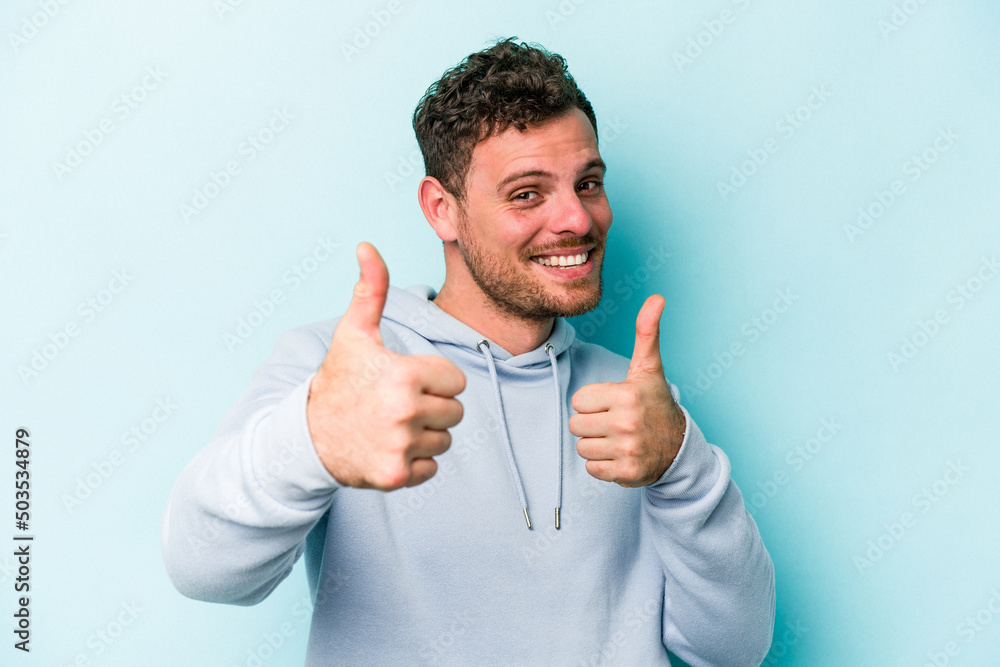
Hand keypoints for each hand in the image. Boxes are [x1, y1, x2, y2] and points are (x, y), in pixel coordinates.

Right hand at [307, 242, 465, 490]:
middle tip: (397, 405)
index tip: (406, 381)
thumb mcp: (354, 333)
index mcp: (405, 374)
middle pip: (455, 412)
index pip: (456, 381)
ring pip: (445, 440)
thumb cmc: (338, 381)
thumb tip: (367, 246)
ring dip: (425, 436)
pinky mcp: (396, 476)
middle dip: (433, 408)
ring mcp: (401, 446)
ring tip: (392, 426)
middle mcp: (405, 411)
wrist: (305, 436)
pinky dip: (415, 463)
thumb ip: (371, 290)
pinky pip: (432, 468)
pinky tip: (389, 448)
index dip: (434, 380)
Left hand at [569, 295, 685, 486]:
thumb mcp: (649, 368)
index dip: (592, 402)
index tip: (614, 402)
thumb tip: (657, 297)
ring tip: (618, 438)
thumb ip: (647, 332)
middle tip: (615, 422)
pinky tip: (621, 455)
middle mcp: (626, 423)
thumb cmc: (656, 403)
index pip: (578, 400)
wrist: (679, 447)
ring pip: (582, 448)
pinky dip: (603, 466)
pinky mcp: (627, 473)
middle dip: (591, 424)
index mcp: (626, 395)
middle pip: (575, 425)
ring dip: (596, 446)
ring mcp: (627, 450)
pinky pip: (591, 470)